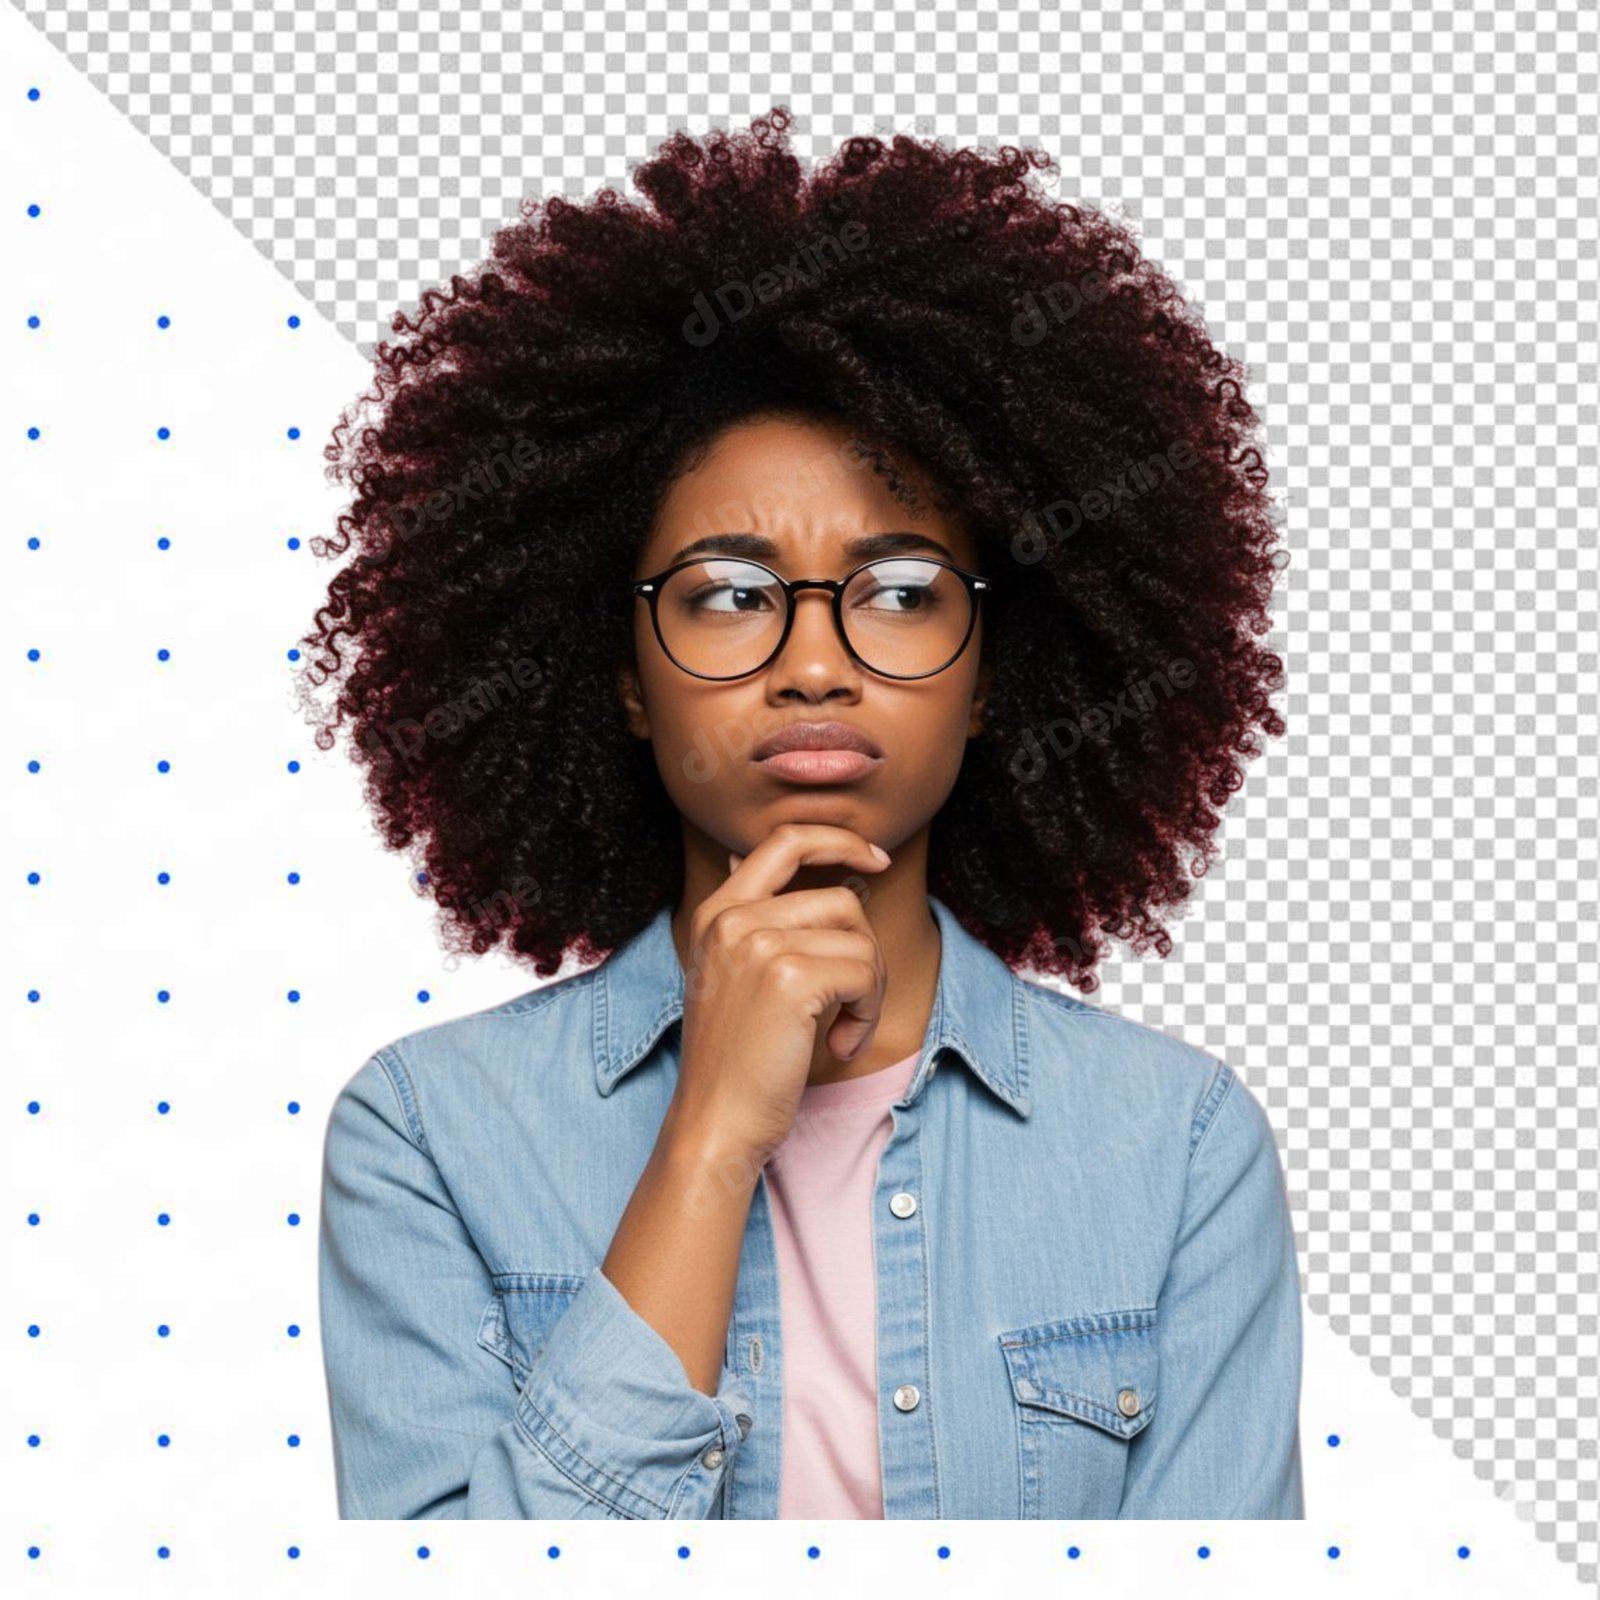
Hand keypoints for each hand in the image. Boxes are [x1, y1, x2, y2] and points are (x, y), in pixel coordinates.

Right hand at [665, 822, 891, 1164]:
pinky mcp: (791, 978)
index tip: (876, 860)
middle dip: (866, 950)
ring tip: (844, 1029)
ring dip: (870, 988)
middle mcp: (732, 918)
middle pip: (841, 899)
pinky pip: (865, 973)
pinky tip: (841, 1046)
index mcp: (716, 911)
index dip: (840, 840)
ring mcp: (759, 944)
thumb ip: (748, 920)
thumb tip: (747, 859)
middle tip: (858, 997)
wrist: (715, 1121)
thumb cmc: (734, 1058)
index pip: (785, 840)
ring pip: (860, 937)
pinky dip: (868, 1014)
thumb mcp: (728, 974)